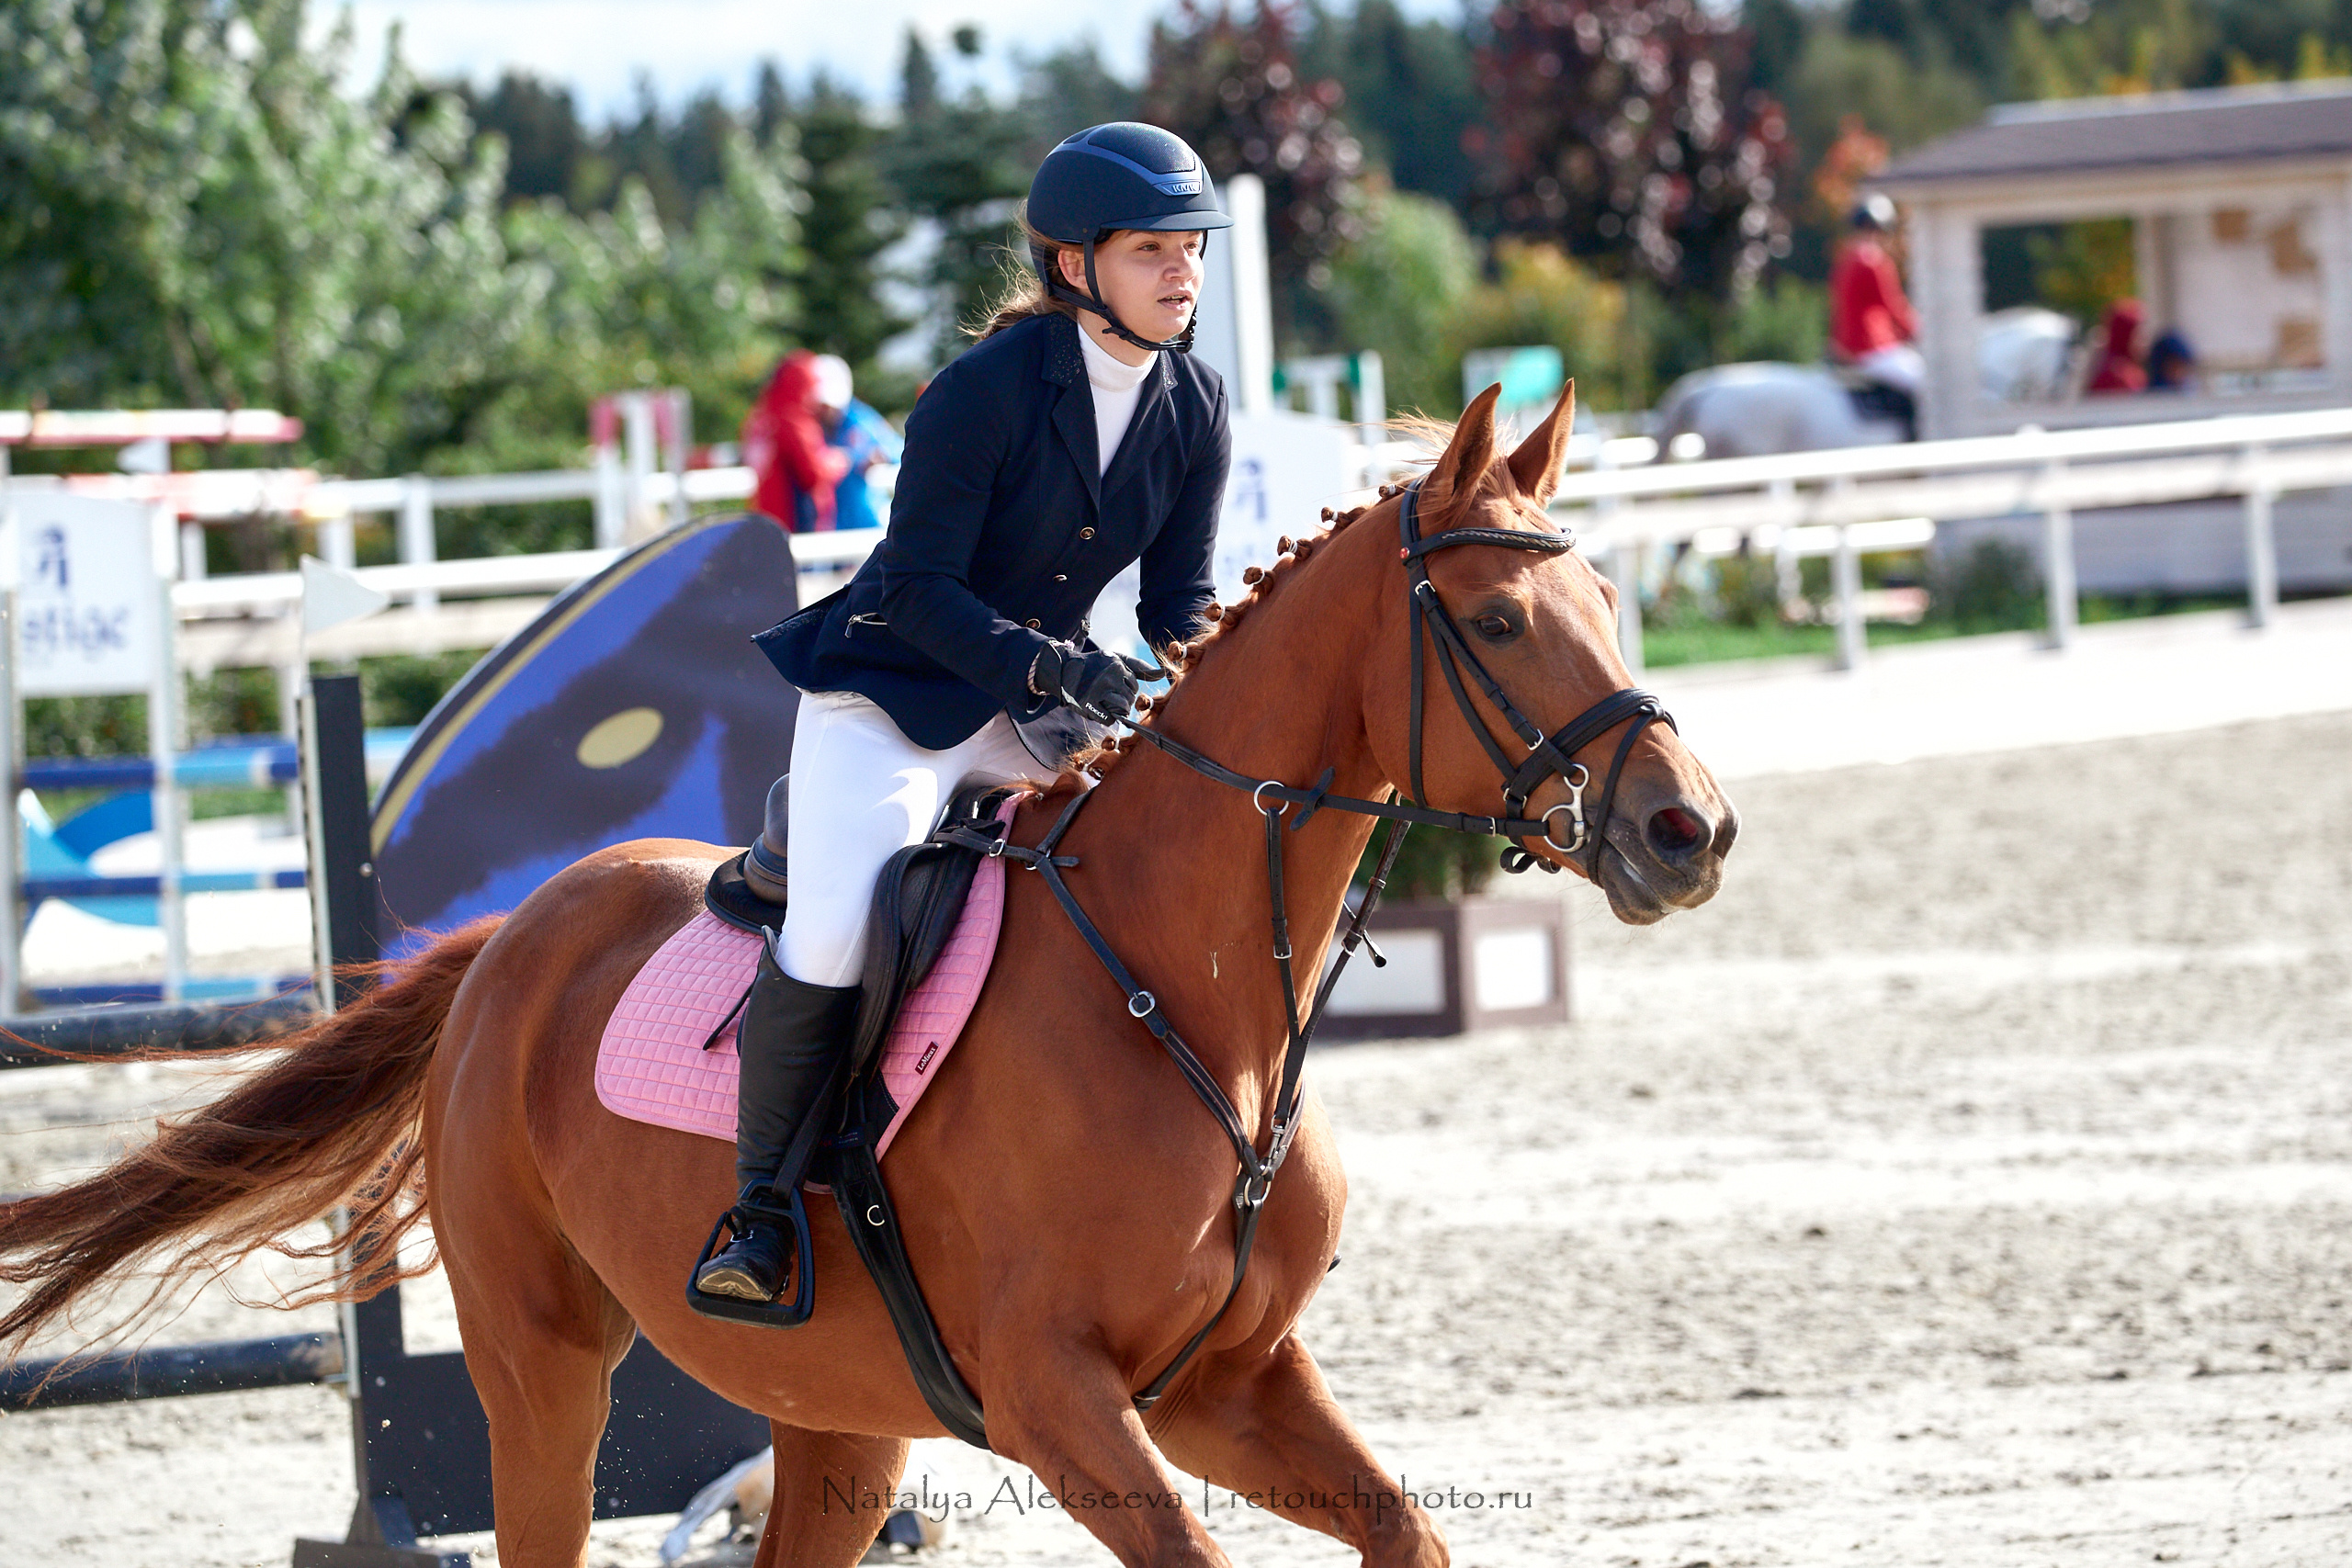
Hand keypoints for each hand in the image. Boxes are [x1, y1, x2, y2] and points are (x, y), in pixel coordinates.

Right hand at [1033, 643, 1154, 722]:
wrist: (1065, 670)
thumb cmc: (1095, 665)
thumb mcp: (1116, 659)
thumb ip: (1139, 667)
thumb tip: (1162, 673)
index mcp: (1116, 666)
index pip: (1134, 686)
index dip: (1126, 689)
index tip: (1114, 685)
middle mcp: (1108, 678)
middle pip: (1129, 699)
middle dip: (1122, 699)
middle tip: (1108, 694)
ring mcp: (1097, 692)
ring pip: (1122, 709)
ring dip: (1115, 709)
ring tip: (1105, 701)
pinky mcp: (1088, 704)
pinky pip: (1108, 719)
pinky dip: (1106, 717)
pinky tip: (1099, 708)